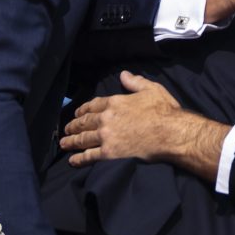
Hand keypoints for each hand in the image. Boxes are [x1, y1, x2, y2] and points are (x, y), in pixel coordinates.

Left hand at [61, 72, 181, 164]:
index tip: (77, 113)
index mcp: (114, 102)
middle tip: (67, 129)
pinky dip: (79, 159)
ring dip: (71, 141)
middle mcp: (106, 119)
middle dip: (73, 126)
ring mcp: (106, 137)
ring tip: (64, 144)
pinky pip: (89, 156)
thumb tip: (124, 74)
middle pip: (84, 122)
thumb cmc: (164, 111)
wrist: (170, 133)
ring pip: (83, 139)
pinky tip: (72, 160)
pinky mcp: (109, 153)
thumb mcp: (152, 90)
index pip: (93, 105)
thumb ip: (136, 82)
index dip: (83, 109)